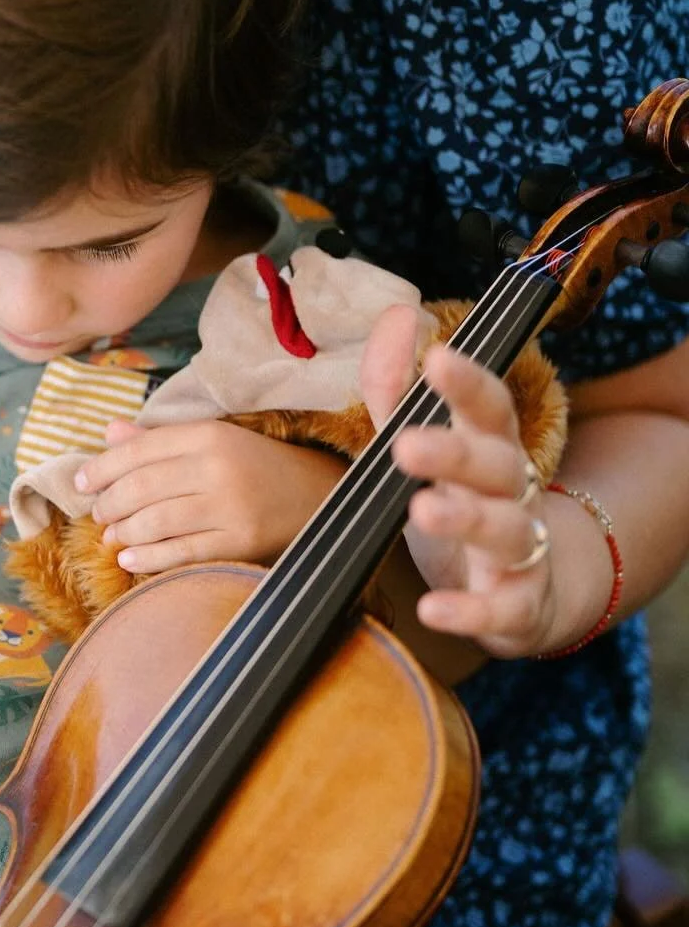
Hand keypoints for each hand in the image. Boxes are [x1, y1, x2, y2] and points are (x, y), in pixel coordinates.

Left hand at [72, 415, 344, 572]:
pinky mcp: (241, 542)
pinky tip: (129, 558)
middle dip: (110, 503)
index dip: (102, 467)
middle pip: (142, 487)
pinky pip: (181, 553)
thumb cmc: (256, 467)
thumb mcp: (214, 441)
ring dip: (124, 532)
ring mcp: (230, 507)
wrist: (321, 495)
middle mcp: (218, 468)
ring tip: (111, 537)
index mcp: (209, 435)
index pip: (141, 449)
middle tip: (98, 514)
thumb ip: (160, 439)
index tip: (81, 482)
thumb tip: (110, 433)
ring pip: (156, 521)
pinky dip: (148, 558)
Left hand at [361, 305, 591, 657]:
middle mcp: (511, 494)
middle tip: (406, 445)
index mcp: (488, 449)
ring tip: (423, 511)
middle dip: (455, 453)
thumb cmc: (468, 504)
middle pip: (494, 465)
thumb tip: (396, 315)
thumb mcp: (428, 445)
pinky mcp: (518, 606)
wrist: (530, 591)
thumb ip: (398, 387)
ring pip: (504, 531)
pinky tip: (434, 609)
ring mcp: (520, 551)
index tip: (439, 356)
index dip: (468, 383)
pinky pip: (500, 609)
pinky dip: (470, 611)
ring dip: (466, 521)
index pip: (488, 407)